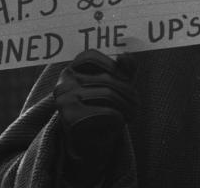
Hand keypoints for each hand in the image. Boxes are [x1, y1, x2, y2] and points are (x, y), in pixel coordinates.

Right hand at [53, 49, 137, 182]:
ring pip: (108, 94)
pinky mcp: (71, 119)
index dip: (113, 67)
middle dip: (128, 92)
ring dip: (127, 107)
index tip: (125, 80)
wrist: (91, 145)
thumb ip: (123, 68)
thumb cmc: (104, 109)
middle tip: (136, 105)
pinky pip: (107, 113)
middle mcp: (63, 84)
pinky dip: (119, 119)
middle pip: (106, 78)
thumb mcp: (117, 85)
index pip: (91, 56)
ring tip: (131, 115)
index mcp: (70, 71)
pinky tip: (118, 124)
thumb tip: (124, 56)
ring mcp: (64, 101)